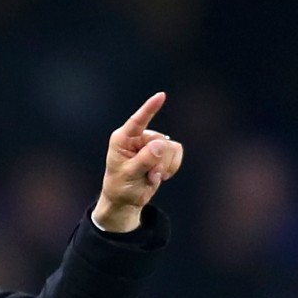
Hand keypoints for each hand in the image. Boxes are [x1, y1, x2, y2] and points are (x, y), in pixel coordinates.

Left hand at [93, 92, 183, 232]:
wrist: (126, 200)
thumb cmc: (120, 187)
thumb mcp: (129, 175)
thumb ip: (145, 159)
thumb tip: (162, 143)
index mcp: (123, 139)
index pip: (137, 121)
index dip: (150, 108)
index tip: (161, 96)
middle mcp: (137, 138)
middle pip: (161, 141)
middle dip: (159, 162)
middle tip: (148, 176)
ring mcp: (151, 144)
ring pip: (171, 148)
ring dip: (164, 167)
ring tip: (151, 177)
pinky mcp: (162, 152)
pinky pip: (177, 153)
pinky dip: (172, 167)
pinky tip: (159, 175)